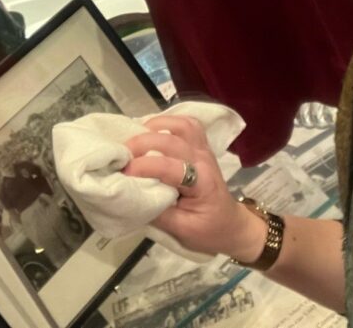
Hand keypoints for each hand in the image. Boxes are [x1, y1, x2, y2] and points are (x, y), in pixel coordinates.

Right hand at [122, 115, 265, 259]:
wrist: (231, 225)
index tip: (123, 174)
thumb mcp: (181, 230)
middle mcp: (203, 159)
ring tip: (135, 139)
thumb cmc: (208, 231)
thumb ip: (155, 211)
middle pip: (172, 139)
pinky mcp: (201, 145)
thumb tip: (128, 195)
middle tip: (121, 155)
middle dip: (142, 142)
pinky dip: (167, 123)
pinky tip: (152, 132)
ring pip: (181, 124)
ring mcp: (204, 149)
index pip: (169, 167)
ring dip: (155, 126)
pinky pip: (186, 124)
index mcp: (202, 182)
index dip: (143, 167)